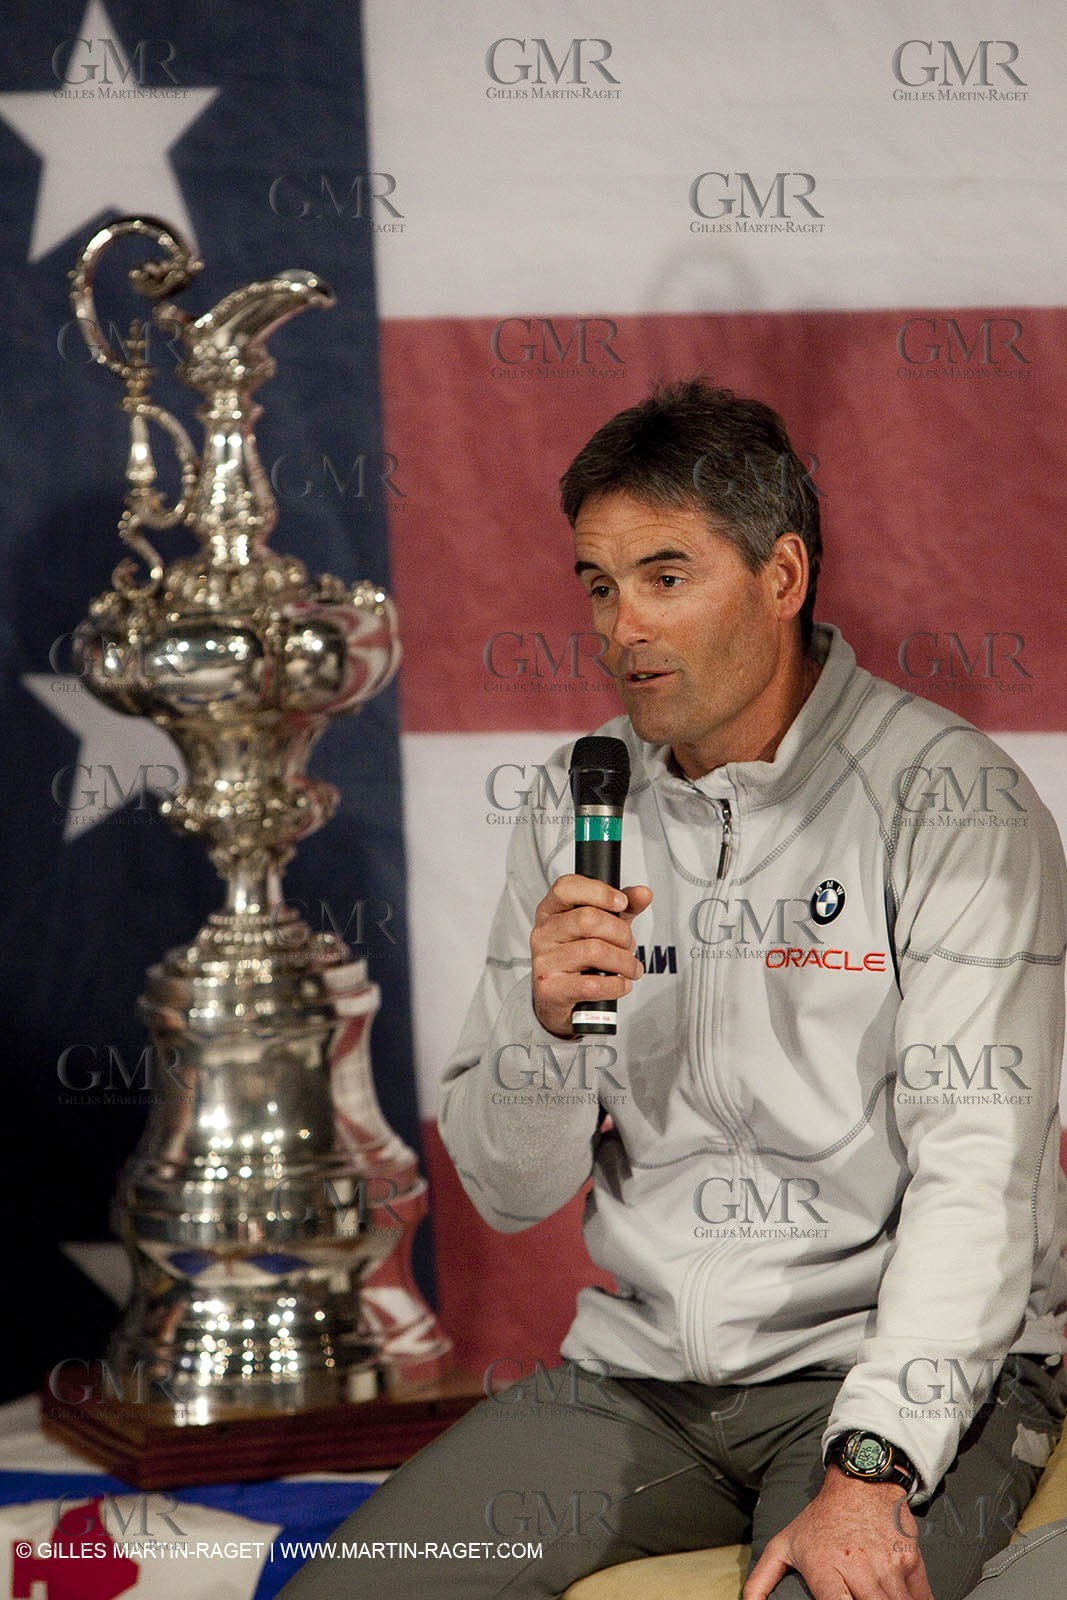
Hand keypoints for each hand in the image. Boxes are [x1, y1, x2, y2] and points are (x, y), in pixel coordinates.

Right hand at [530, 875, 652, 1037]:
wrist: (557, 999)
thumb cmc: (579, 957)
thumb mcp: (601, 928)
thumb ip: (623, 909)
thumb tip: (643, 893)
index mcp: (551, 911)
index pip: (567, 887)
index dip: (599, 892)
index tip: (622, 902)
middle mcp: (543, 933)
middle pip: (588, 919)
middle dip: (620, 933)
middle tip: (629, 945)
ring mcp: (544, 961)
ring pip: (594, 951)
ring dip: (624, 961)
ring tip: (631, 968)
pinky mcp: (549, 990)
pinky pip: (592, 985)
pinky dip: (615, 985)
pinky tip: (621, 984)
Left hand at [742, 1468, 932, 1599]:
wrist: (862, 1482)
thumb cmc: (822, 1518)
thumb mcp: (786, 1543)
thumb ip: (763, 1578)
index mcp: (825, 1566)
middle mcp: (857, 1567)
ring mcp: (887, 1565)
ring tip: (875, 1597)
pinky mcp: (910, 1561)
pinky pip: (919, 1599)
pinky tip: (900, 1598)